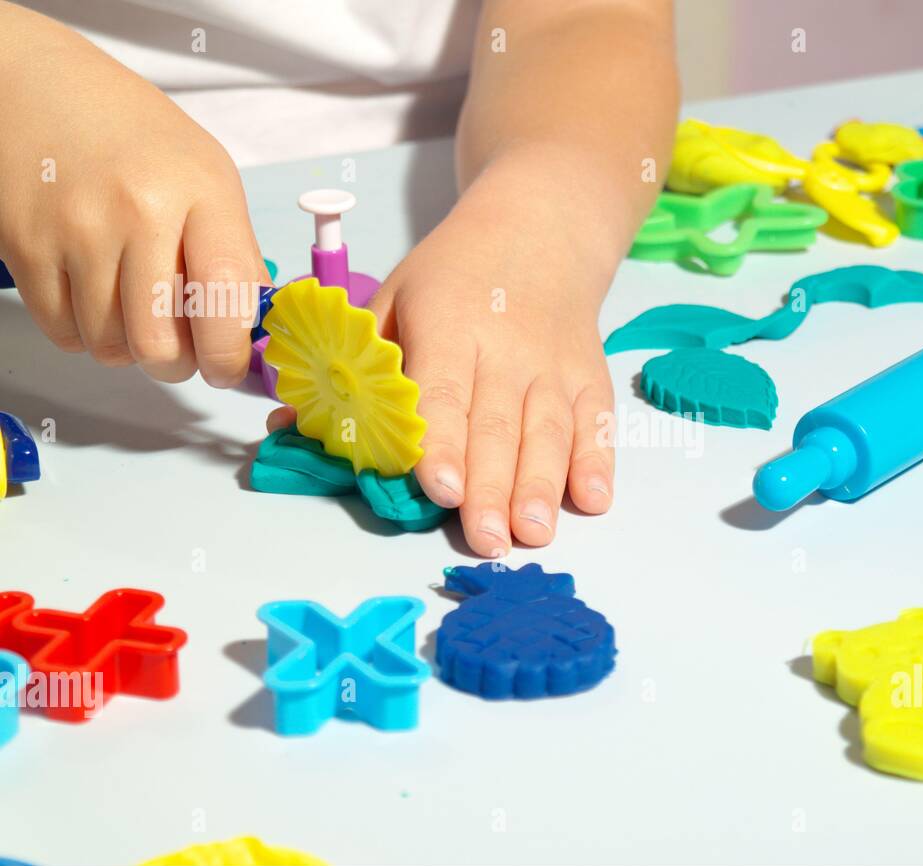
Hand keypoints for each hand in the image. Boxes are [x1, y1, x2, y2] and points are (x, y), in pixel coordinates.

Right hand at [0, 3, 266, 384]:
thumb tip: (247, 331)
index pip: (226, 301)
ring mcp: (74, 231)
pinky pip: (63, 331)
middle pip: (158, 344)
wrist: (38, 86)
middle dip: (175, 365)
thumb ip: (233, 253)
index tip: (227, 369)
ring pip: (108, 346)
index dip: (228, 356)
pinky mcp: (23, 245)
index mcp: (200, 193)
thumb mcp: (208, 177)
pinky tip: (95, 295)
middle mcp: (138, 213)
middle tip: (179, 349)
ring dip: (126, 346)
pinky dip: (84, 332)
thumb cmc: (135, 136)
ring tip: (134, 307)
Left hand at [267, 176, 617, 556]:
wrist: (539, 231)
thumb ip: (352, 366)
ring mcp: (554, 365)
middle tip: (484, 541)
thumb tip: (288, 427)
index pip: (443, 393)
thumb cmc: (453, 278)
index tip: (439, 489)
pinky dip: (598, 463)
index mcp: (449, 324)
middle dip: (491, 488)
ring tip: (531, 534)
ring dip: (541, 487)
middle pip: (498, 426)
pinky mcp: (590, 377)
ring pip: (548, 432)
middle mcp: (507, 347)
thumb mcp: (392, 301)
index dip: (441, 444)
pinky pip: (597, 423)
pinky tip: (592, 501)